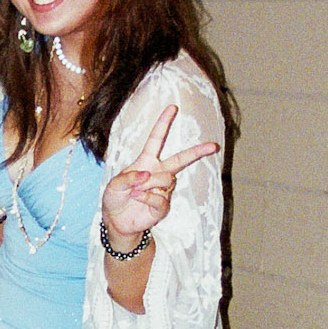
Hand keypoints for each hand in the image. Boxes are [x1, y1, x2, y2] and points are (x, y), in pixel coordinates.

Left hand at [100, 105, 219, 248]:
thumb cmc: (115, 198)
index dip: (164, 123)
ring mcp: (163, 189)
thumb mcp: (114, 185)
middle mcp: (157, 172)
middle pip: (181, 159)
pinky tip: (137, 199)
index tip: (173, 107)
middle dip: (197, 152)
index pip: (156, 139)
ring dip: (148, 184)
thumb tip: (146, 175)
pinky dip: (146, 197)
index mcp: (146, 161)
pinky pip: (160, 197)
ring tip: (134, 192)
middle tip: (213, 146)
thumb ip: (128, 177)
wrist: (116, 221)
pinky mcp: (163, 205)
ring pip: (166, 179)